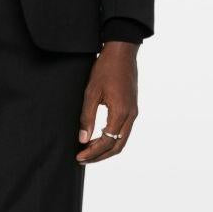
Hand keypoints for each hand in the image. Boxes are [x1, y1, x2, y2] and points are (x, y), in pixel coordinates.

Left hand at [76, 42, 138, 163]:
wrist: (122, 52)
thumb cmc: (105, 68)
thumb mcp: (91, 92)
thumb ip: (87, 118)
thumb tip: (82, 139)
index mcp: (121, 112)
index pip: (107, 142)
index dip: (92, 152)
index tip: (79, 157)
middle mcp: (130, 115)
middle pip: (117, 146)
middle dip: (100, 155)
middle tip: (82, 159)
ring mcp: (133, 111)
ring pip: (122, 139)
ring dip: (106, 148)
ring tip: (89, 150)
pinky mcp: (132, 107)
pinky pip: (124, 130)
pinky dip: (112, 138)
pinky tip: (98, 136)